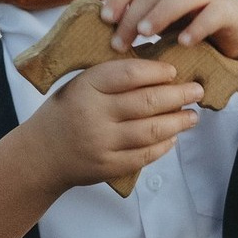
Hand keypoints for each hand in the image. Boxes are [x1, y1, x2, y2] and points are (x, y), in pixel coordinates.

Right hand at [26, 57, 203, 192]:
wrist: (41, 154)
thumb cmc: (67, 112)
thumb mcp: (80, 85)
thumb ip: (113, 78)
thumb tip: (160, 70)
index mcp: (86, 87)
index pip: (129, 74)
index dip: (156, 71)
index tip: (174, 71)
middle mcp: (94, 115)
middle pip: (146, 102)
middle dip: (178, 95)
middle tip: (196, 91)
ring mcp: (101, 143)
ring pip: (150, 131)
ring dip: (177, 122)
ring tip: (192, 116)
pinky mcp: (108, 166)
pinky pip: (144, 155)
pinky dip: (164, 146)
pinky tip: (173, 137)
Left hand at [99, 0, 237, 62]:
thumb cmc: (192, 25)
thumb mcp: (161, 17)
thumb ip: (138, 14)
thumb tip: (101, 24)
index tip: (105, 19)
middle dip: (133, 15)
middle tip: (119, 43)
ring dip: (161, 14)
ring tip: (146, 37)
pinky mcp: (230, 10)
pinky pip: (213, 13)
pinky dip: (197, 27)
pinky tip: (183, 44)